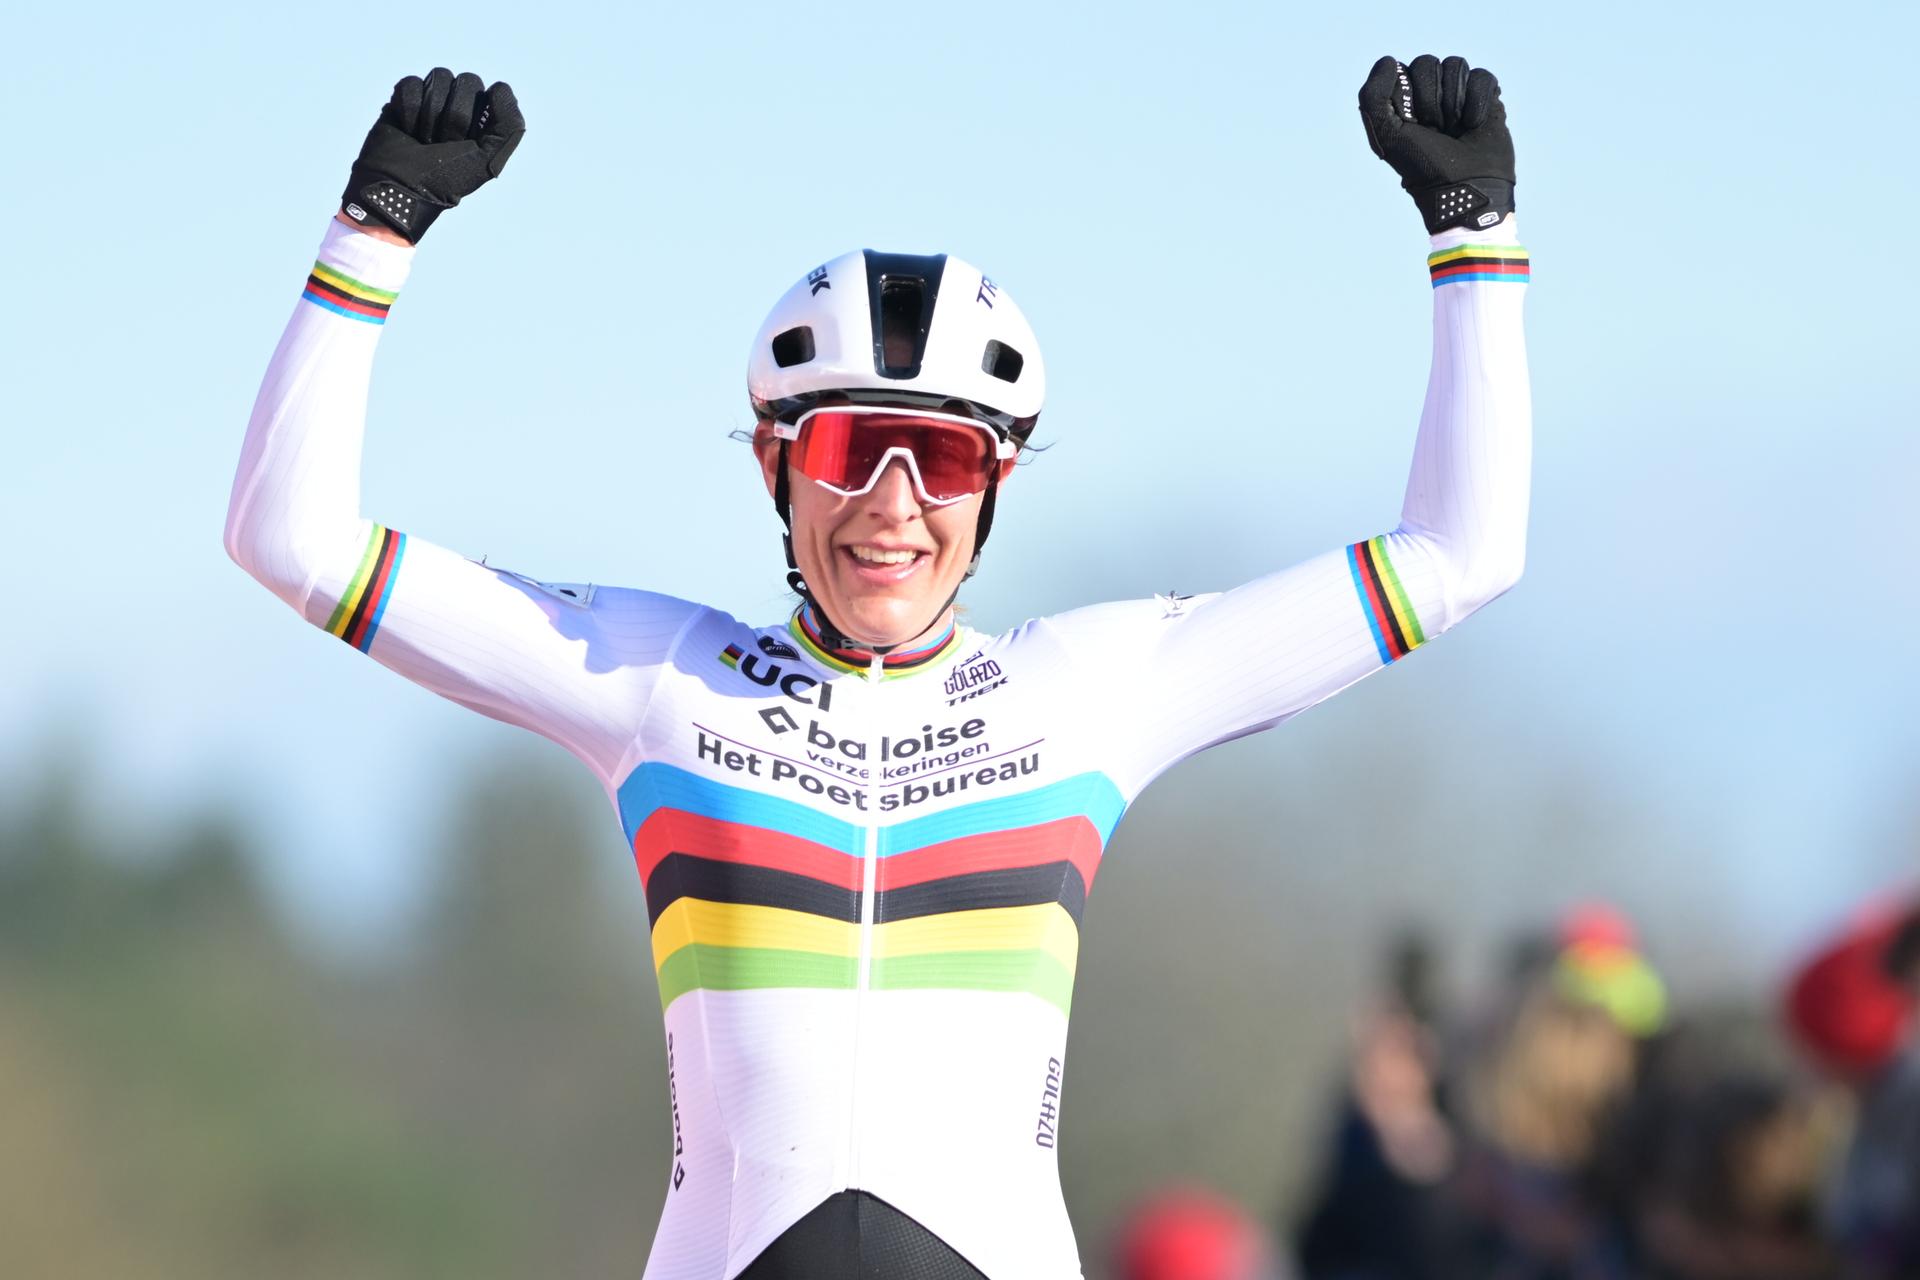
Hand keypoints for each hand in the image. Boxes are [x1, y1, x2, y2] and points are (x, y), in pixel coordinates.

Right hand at [340, 68, 525, 242]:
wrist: (400, 186)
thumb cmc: (446, 178)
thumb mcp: (488, 161)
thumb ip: (509, 128)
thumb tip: (500, 87)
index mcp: (485, 120)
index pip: (491, 92)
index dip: (479, 115)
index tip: (469, 141)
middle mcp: (461, 105)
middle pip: (468, 81)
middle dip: (455, 117)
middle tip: (444, 142)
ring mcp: (433, 99)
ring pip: (440, 77)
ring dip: (430, 114)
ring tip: (424, 138)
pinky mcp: (406, 97)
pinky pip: (411, 83)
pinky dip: (408, 109)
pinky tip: (407, 129)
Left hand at [1358, 55, 1513, 233]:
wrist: (1466, 187)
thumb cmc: (1423, 165)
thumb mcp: (1386, 134)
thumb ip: (1372, 97)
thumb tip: (1389, 60)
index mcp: (1402, 100)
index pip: (1401, 69)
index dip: (1405, 95)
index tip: (1409, 123)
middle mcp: (1429, 93)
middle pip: (1427, 63)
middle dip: (1429, 100)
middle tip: (1434, 129)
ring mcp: (1458, 93)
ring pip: (1455, 65)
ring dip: (1453, 102)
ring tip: (1455, 128)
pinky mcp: (1487, 95)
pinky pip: (1481, 75)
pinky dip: (1477, 101)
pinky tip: (1474, 124)